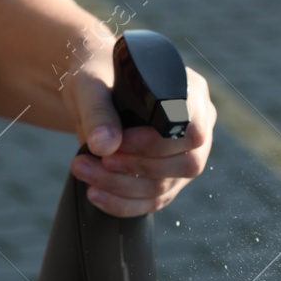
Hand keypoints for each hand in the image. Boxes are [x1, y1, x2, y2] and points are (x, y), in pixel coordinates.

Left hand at [62, 56, 216, 217]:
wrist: (93, 92)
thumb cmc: (97, 77)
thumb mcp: (90, 86)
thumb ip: (98, 112)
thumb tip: (105, 146)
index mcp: (190, 92)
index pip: (192, 129)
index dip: (156, 143)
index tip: (119, 143)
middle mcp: (198, 125)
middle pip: (185, 164)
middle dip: (136, 167)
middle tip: (96, 159)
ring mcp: (185, 156)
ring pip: (165, 186)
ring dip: (120, 186)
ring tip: (83, 170)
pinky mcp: (169, 179)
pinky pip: (153, 202)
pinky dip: (122, 203)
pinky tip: (94, 194)